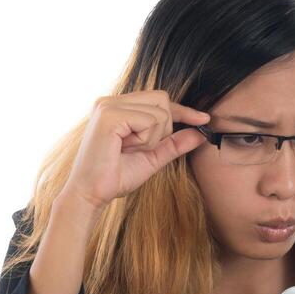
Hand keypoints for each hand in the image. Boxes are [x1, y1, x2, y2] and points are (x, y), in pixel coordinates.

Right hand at [61, 90, 210, 209]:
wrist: (90, 195)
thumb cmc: (115, 177)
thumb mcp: (152, 157)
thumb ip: (174, 143)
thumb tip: (201, 132)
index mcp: (117, 107)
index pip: (159, 99)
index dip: (183, 110)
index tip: (204, 119)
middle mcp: (110, 101)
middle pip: (162, 100)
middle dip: (163, 128)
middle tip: (139, 148)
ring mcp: (108, 105)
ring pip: (159, 111)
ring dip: (152, 137)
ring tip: (128, 150)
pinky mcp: (109, 114)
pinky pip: (149, 120)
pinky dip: (145, 139)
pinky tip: (124, 148)